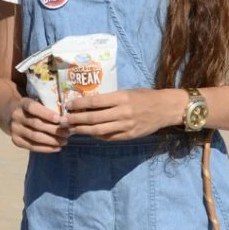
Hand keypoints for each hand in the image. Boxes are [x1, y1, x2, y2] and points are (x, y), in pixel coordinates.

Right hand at [10, 98, 69, 152]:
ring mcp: (15, 129)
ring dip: (52, 140)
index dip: (46, 114)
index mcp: (23, 103)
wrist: (12, 114)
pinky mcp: (16, 141)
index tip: (60, 119)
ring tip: (64, 141)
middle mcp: (17, 116)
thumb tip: (66, 117)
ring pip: (35, 137)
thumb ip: (48, 107)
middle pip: (36, 124)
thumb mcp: (37, 102)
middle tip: (67, 133)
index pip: (33, 108)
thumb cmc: (32, 109)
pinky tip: (57, 148)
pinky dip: (46, 148)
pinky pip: (32, 146)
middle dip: (54, 130)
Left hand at [62, 89, 178, 140]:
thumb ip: (110, 98)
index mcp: (122, 98)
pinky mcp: (129, 136)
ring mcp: (126, 126)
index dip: (79, 104)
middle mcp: (122, 112)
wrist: (165, 108)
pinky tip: (89, 133)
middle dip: (76, 120)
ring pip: (99, 130)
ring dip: (82, 130)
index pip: (95, 102)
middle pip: (93, 118)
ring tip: (71, 129)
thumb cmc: (145, 96)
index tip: (68, 105)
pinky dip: (97, 136)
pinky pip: (109, 137)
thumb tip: (89, 102)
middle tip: (63, 120)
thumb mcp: (127, 92)